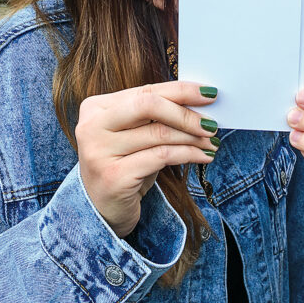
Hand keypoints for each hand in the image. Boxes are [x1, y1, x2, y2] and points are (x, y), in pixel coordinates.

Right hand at [76, 81, 217, 236]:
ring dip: (193, 138)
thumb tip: (199, 103)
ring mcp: (99, 152)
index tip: (209, 94)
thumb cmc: (124, 167)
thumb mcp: (134, 136)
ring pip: (159, 133)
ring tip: (211, 142)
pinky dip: (189, 154)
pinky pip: (162, 157)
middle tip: (211, 123)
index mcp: (95, 108)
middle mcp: (92, 127)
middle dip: (186, 113)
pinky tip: (203, 156)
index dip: (180, 91)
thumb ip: (155, 116)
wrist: (101, 211)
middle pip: (149, 105)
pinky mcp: (114, 176)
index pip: (145, 91)